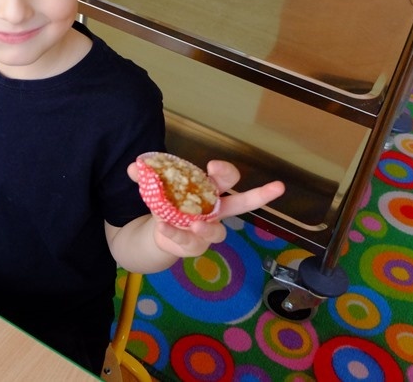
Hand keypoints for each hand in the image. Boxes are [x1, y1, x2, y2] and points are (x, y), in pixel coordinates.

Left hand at [128, 159, 284, 257]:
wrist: (159, 231)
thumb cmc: (170, 203)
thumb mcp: (157, 187)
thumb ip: (147, 177)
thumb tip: (134, 168)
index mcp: (210, 190)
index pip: (227, 178)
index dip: (225, 172)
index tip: (213, 167)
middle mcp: (215, 211)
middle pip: (243, 204)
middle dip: (261, 195)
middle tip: (278, 186)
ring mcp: (207, 231)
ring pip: (217, 232)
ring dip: (207, 227)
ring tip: (195, 223)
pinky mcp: (193, 247)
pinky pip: (188, 242)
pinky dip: (176, 235)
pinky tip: (164, 227)